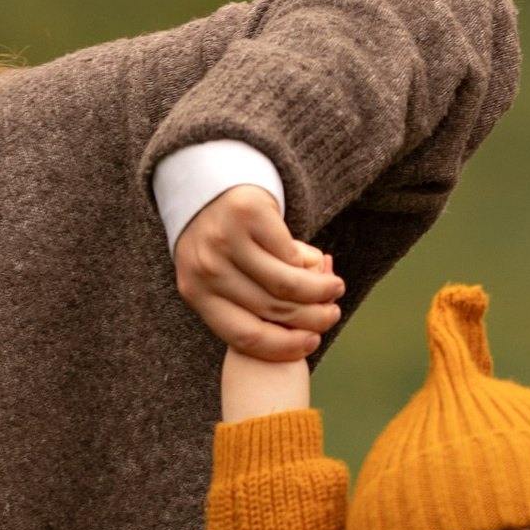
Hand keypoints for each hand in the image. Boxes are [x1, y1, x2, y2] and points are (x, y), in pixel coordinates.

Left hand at [174, 185, 343, 364]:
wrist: (203, 182)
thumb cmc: (219, 241)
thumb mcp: (221, 275)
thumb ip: (250, 304)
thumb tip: (304, 330)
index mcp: (195, 292)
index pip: (244, 336)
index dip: (284, 347)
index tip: (311, 344)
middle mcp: (206, 269)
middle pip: (271, 311)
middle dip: (311, 319)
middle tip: (331, 315)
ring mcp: (226, 240)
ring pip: (285, 285)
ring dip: (319, 292)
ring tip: (335, 290)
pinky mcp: (248, 215)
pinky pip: (289, 253)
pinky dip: (309, 263)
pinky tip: (319, 265)